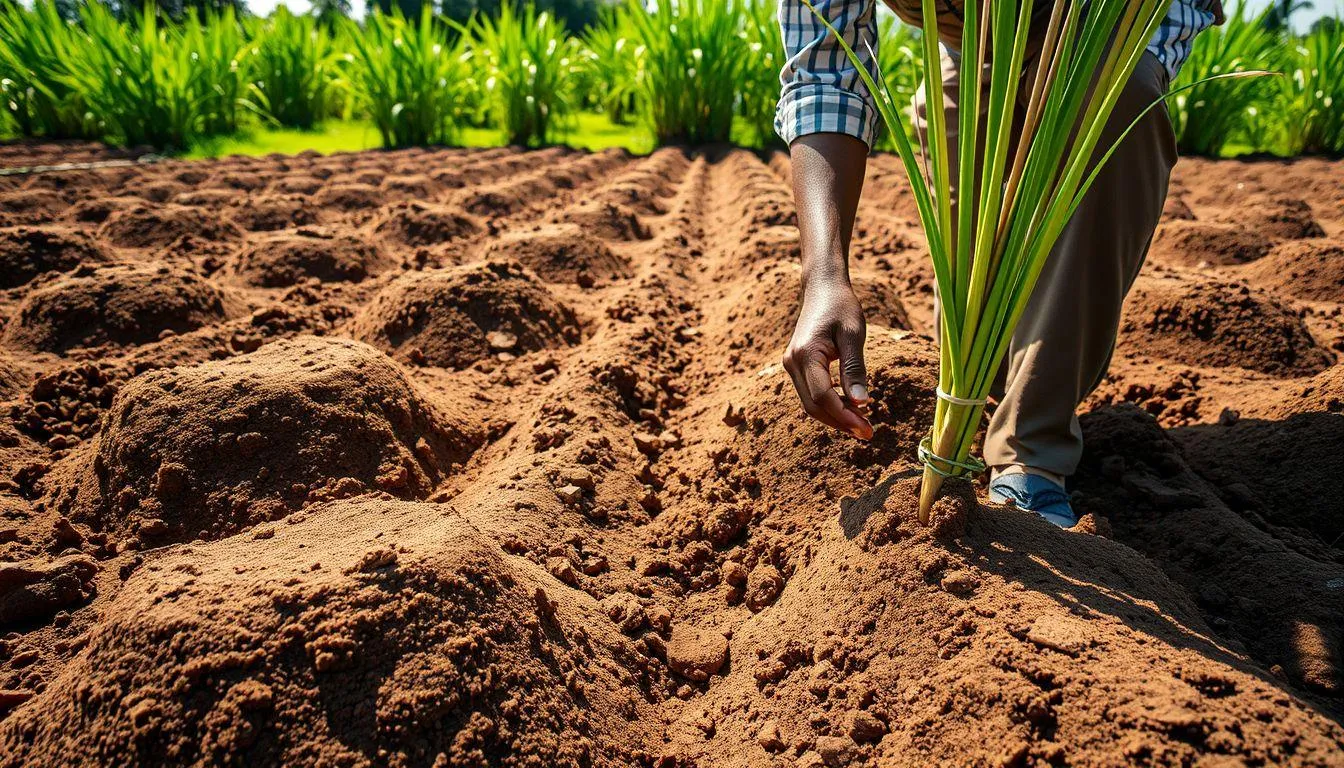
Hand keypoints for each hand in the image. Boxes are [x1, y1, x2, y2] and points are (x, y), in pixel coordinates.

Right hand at [782, 277, 872, 439]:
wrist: (822, 288)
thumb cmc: (841, 307)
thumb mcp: (854, 335)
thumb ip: (855, 369)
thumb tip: (862, 404)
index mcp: (805, 354)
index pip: (822, 396)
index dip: (844, 416)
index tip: (866, 428)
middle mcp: (792, 362)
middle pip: (813, 406)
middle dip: (840, 422)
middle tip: (868, 432)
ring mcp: (791, 365)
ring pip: (810, 404)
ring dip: (835, 416)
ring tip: (862, 423)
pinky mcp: (797, 366)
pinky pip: (810, 393)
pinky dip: (829, 405)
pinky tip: (850, 407)